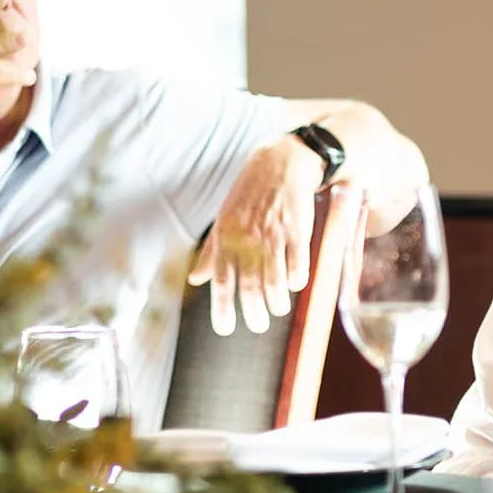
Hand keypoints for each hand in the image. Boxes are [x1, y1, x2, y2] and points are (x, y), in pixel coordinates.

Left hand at [188, 136, 324, 335]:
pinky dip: (297, 280)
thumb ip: (212, 251)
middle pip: (249, 287)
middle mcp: (248, 238)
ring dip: (276, 302)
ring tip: (278, 310)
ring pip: (274, 281)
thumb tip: (195, 278)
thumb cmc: (250, 194)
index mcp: (227, 237)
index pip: (222, 281)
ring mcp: (273, 235)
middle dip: (253, 313)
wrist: (281, 162)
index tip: (225, 329)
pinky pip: (298, 264)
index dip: (222, 309)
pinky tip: (296, 285)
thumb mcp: (224, 219)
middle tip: (257, 325)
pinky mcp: (297, 230)